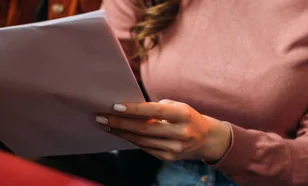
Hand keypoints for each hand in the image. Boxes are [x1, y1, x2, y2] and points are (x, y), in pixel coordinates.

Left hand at [96, 99, 231, 162]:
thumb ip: (156, 108)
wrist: (206, 138)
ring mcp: (175, 148)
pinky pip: (144, 148)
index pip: (155, 111)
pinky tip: (118, 133)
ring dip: (120, 133)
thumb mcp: (177, 107)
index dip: (134, 109)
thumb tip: (127, 109)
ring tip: (105, 124)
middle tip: (101, 116)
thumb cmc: (185, 116)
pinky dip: (130, 140)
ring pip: (141, 140)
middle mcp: (180, 133)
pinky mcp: (168, 157)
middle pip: (144, 129)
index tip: (115, 106)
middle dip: (120, 123)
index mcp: (183, 115)